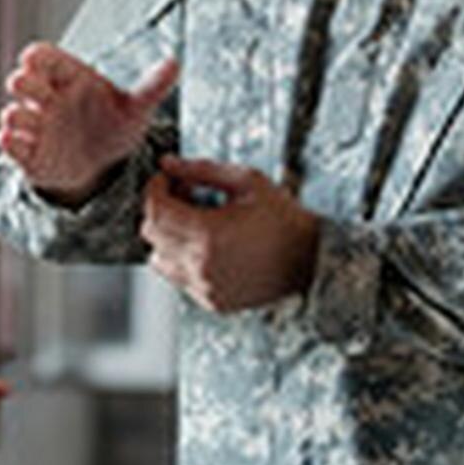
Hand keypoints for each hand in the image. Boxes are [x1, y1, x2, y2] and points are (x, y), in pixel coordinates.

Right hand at [0, 43, 178, 204]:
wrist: (106, 167)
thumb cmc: (116, 125)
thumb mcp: (136, 108)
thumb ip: (152, 86)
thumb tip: (175, 63)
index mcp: (69, 78)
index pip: (44, 57)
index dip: (36, 57)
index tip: (32, 59)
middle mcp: (47, 99)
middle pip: (22, 82)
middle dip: (21, 83)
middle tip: (28, 87)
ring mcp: (36, 126)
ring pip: (13, 114)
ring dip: (15, 115)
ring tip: (26, 119)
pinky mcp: (29, 154)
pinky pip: (11, 146)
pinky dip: (9, 143)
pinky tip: (13, 142)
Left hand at [140, 155, 318, 312]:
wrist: (312, 260)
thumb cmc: (283, 217)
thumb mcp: (247, 181)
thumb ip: (202, 169)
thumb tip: (168, 162)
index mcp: (208, 234)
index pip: (155, 209)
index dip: (155, 187)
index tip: (167, 177)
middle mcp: (200, 265)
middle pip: (151, 233)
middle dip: (160, 208)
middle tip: (184, 194)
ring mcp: (204, 287)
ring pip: (158, 259)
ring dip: (167, 236)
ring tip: (195, 222)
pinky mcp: (211, 301)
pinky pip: (178, 278)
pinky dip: (183, 259)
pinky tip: (208, 245)